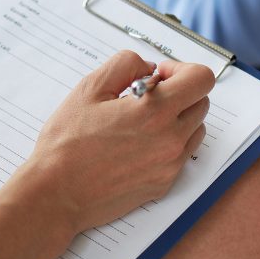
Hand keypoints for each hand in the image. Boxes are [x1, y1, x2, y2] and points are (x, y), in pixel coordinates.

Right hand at [23, 51, 213, 232]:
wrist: (57, 193)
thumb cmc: (68, 142)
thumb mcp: (90, 88)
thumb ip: (125, 65)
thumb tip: (149, 68)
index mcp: (155, 112)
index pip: (201, 79)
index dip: (182, 69)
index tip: (159, 75)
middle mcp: (171, 140)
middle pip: (201, 102)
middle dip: (180, 91)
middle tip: (147, 95)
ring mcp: (170, 165)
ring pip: (195, 129)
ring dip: (178, 117)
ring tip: (142, 120)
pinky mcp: (164, 184)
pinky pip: (182, 154)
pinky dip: (169, 141)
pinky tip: (138, 143)